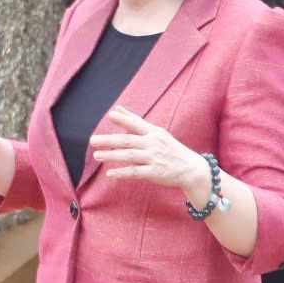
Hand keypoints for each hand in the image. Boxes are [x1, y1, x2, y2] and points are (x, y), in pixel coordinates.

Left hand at [89, 107, 205, 192]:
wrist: (191, 168)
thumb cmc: (169, 148)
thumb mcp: (155, 132)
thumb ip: (134, 121)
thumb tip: (117, 108)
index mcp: (153, 132)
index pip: (136, 124)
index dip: (124, 119)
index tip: (110, 115)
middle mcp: (153, 143)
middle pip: (128, 140)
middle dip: (109, 140)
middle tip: (93, 140)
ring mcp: (154, 158)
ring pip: (130, 156)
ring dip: (112, 155)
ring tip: (97, 155)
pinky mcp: (155, 172)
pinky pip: (135, 172)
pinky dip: (122, 173)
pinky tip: (110, 174)